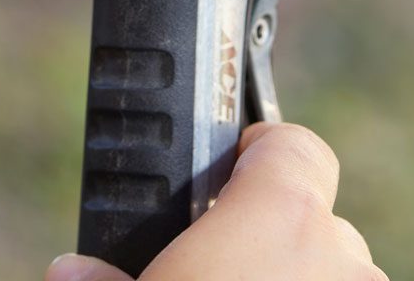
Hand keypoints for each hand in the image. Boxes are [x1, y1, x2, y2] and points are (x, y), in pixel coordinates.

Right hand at [47, 123, 386, 280]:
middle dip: (269, 237)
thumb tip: (71, 270)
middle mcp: (343, 260)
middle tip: (217, 265)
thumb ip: (104, 278)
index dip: (261, 151)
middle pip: (312, 220)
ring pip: (335, 275)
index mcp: (279, 224)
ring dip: (297, 280)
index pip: (293, 146)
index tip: (227, 172)